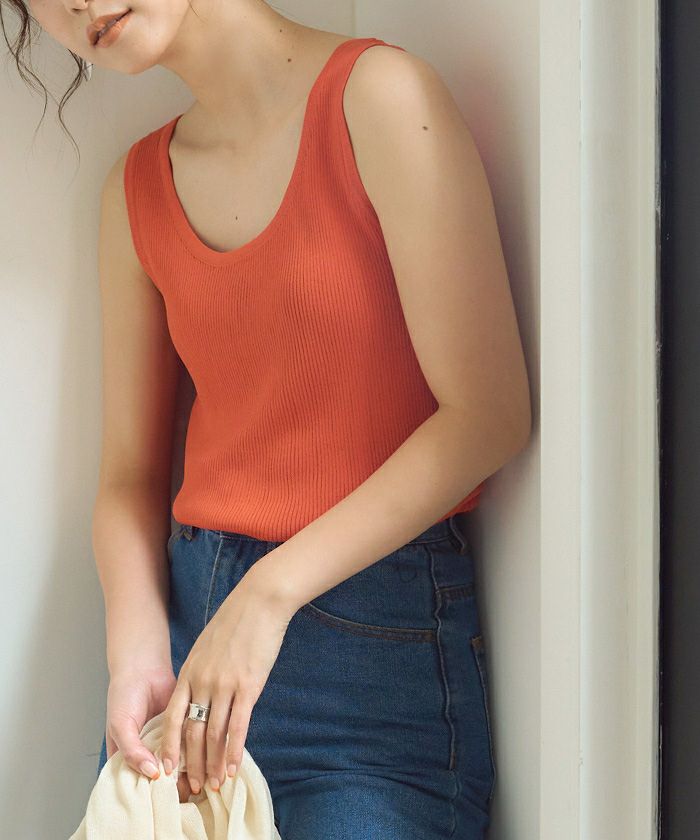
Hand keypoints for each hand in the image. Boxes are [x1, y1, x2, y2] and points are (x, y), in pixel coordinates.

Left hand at [159, 571, 293, 794]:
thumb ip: (202, 669)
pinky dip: (234, 750)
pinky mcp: (248, 685)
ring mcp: (224, 684)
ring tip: (215, 785)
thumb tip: (203, 688)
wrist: (259, 601)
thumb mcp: (208, 644)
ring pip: (213, 734)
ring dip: (213, 763)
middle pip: (191, 732)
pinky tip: (234, 766)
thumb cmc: (237, 620)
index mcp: (190, 671)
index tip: (168, 768)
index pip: (172, 717)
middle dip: (192, 763)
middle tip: (193, 787)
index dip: (169, 746)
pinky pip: (238, 725)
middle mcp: (202, 681)